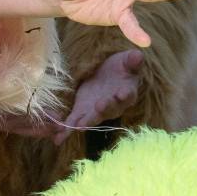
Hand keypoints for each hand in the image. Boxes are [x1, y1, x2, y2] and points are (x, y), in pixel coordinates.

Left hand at [0, 50, 145, 143]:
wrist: (107, 74)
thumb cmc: (120, 68)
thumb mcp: (126, 61)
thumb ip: (132, 61)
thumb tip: (138, 56)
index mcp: (127, 92)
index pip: (128, 94)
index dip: (125, 94)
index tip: (122, 93)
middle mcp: (114, 106)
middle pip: (110, 109)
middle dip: (104, 109)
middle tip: (100, 106)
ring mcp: (97, 111)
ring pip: (92, 118)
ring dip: (86, 122)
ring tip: (79, 127)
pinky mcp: (82, 111)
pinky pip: (75, 122)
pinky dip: (67, 130)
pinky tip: (59, 139)